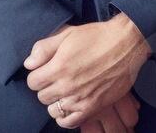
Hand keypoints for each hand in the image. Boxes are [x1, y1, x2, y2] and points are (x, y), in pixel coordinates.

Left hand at [25, 15, 150, 129]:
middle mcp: (67, 86)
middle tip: (55, 79)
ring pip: (53, 110)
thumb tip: (29, 63)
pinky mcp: (93, 108)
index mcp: (58, 67)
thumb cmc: (97, 37)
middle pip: (42, 96)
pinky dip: (65, 117)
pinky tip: (68, 106)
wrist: (126, 45)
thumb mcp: (67, 34)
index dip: (37, 75)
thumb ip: (43, 48)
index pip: (32, 82)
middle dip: (45, 87)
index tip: (44, 70)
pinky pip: (69, 122)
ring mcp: (80, 99)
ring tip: (63, 91)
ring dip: (55, 101)